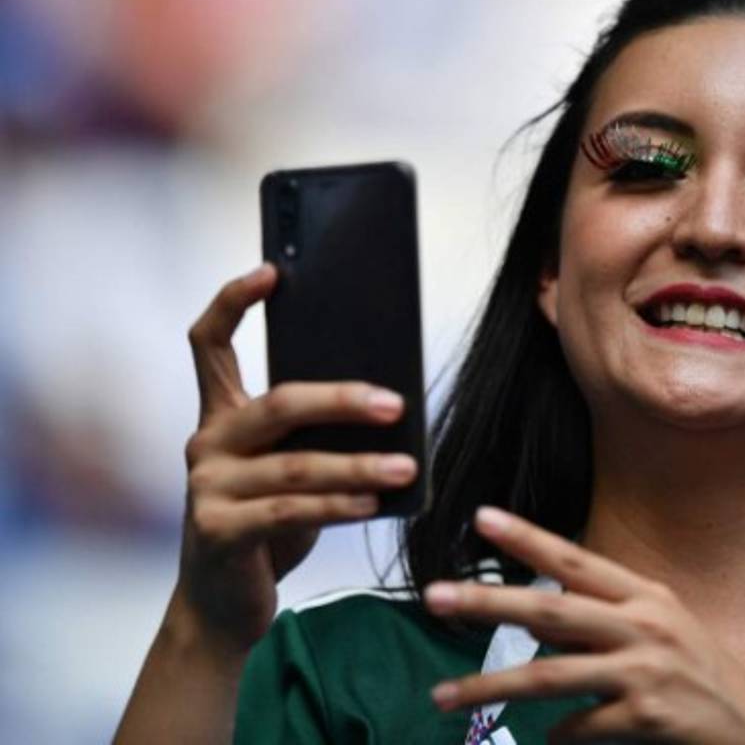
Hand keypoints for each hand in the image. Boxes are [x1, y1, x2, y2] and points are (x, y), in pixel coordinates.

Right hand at [173, 264, 417, 651]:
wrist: (222, 605)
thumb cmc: (267, 526)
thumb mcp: (287, 471)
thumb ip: (313, 438)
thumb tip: (389, 409)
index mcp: (220, 416)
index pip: (209, 343)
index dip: (234, 300)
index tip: (273, 270)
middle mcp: (206, 443)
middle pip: (278, 403)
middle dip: (343, 400)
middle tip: (396, 405)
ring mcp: (206, 487)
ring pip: (295, 464)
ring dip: (359, 466)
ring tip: (407, 468)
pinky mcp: (218, 531)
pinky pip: (289, 510)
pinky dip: (337, 505)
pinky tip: (373, 503)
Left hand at [423, 507, 744, 744]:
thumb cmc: (704, 678)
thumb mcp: (662, 633)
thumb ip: (605, 623)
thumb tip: (541, 629)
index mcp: (646, 596)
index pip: (576, 558)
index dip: (527, 538)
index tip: (481, 517)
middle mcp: (645, 625)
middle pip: (550, 610)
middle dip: (487, 602)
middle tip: (433, 596)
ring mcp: (645, 671)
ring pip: (550, 675)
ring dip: (489, 685)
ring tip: (442, 695)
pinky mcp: (646, 717)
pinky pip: (578, 726)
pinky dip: (556, 735)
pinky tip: (547, 739)